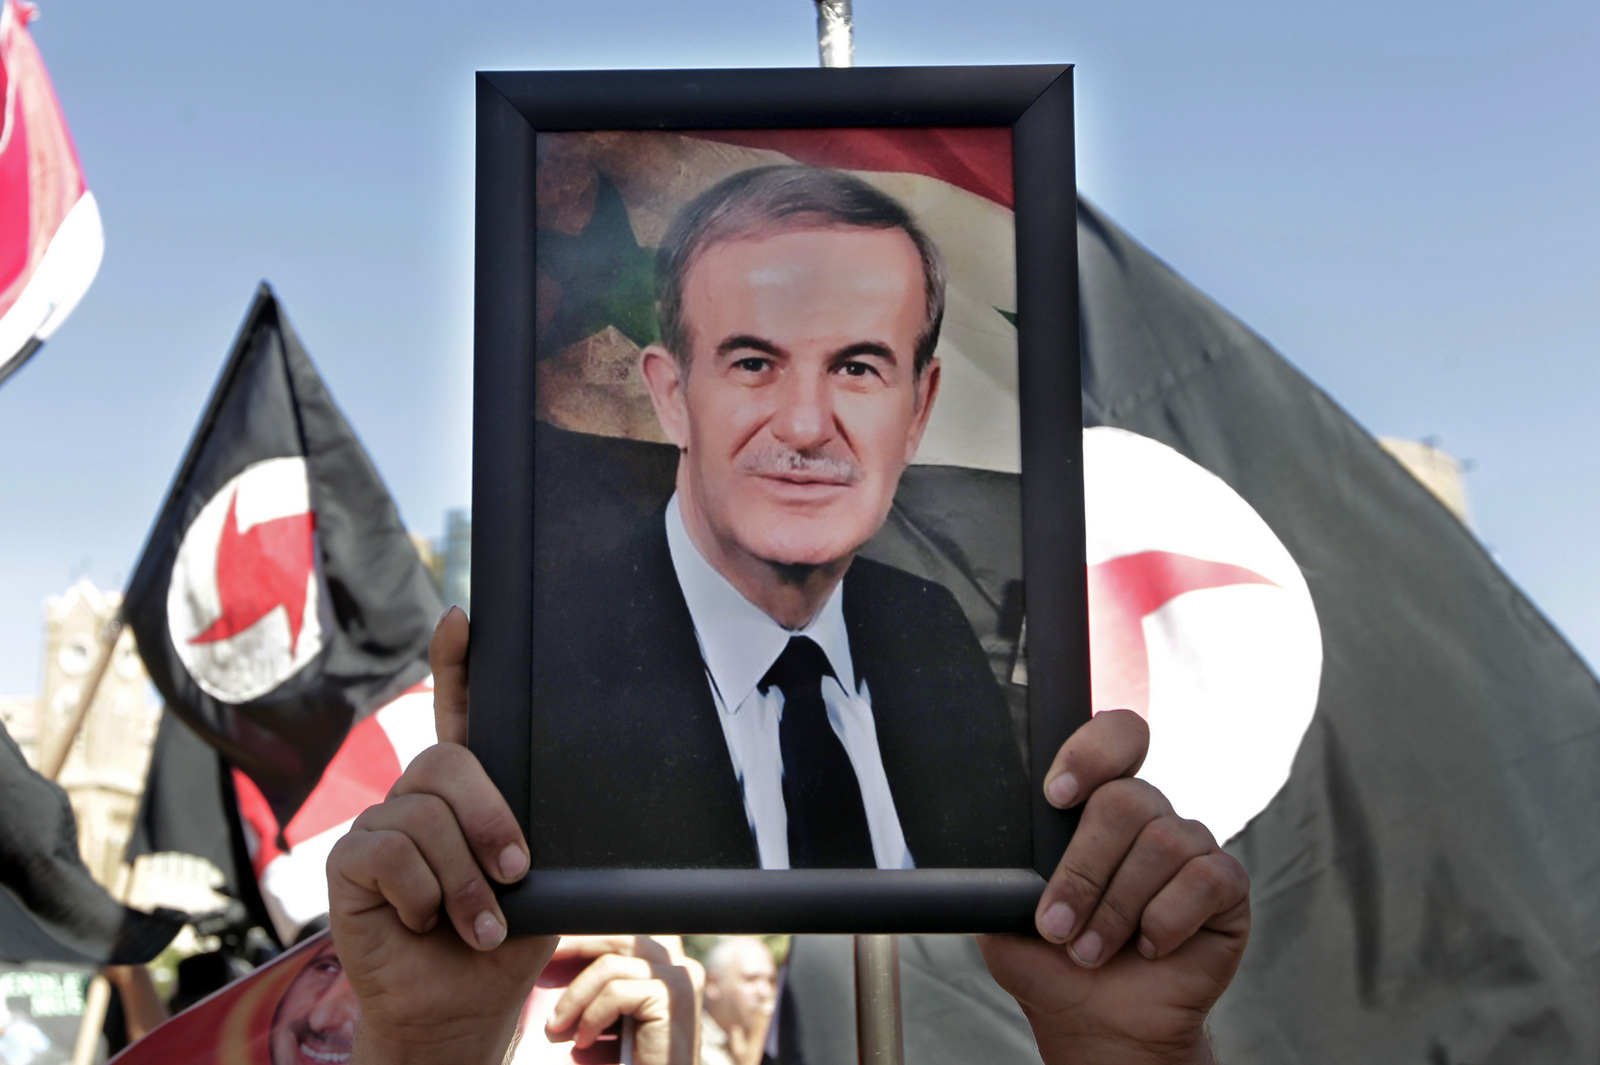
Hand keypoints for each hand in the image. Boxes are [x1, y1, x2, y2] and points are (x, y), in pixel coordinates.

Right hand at [328, 607, 557, 1064]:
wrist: (462, 1009)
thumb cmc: (504, 941)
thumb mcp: (542, 880)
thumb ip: (538, 830)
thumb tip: (581, 790)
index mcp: (469, 793)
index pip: (459, 711)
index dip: (457, 662)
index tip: (463, 619)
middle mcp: (420, 798)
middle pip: (447, 760)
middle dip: (490, 817)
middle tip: (516, 873)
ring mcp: (381, 826)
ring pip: (424, 816)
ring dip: (462, 882)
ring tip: (476, 924)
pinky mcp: (348, 863)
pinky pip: (388, 854)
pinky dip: (420, 897)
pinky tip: (422, 924)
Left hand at [543, 936, 703, 1064]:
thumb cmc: (635, 1062)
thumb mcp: (614, 1017)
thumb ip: (601, 987)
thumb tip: (555, 959)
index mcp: (668, 965)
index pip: (623, 933)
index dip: (585, 937)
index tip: (552, 951)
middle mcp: (681, 965)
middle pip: (618, 936)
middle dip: (575, 947)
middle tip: (543, 967)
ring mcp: (680, 979)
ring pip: (610, 965)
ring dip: (575, 997)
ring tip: (557, 1026)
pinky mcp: (671, 999)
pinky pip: (616, 993)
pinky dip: (592, 1017)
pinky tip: (584, 1041)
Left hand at [977, 710, 1249, 1064]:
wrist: (1098, 1023)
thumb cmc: (1052, 963)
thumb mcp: (1004, 914)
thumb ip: (999, 870)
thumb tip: (988, 849)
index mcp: (1097, 805)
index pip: (1114, 737)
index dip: (1091, 753)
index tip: (1055, 797)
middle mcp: (1149, 816)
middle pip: (1125, 800)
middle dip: (1084, 868)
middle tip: (1058, 924)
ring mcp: (1192, 847)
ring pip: (1162, 841)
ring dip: (1117, 907)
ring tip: (1092, 949)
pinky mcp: (1227, 886)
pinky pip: (1205, 879)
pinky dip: (1166, 921)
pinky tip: (1149, 947)